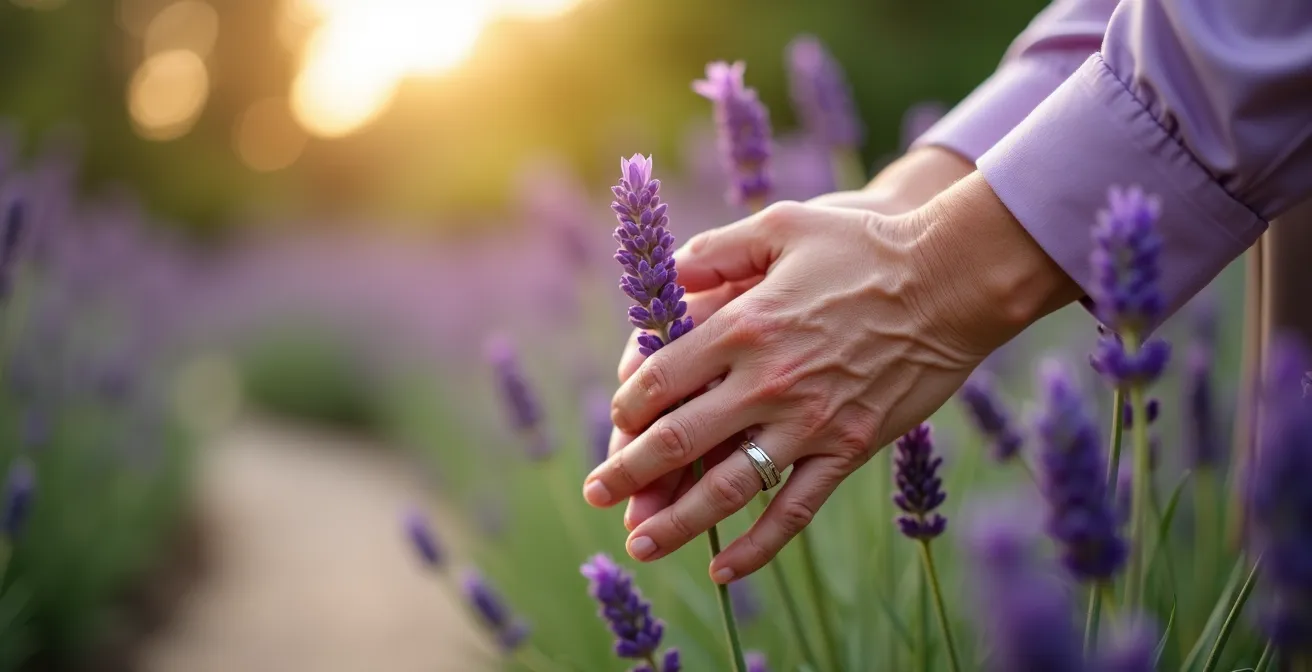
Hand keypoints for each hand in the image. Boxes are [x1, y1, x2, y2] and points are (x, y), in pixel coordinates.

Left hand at [584, 173, 1078, 582]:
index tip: (619, 423)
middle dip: (628, 472)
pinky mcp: (848, 449)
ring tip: (640, 543)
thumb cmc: (865, 245)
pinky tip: (723, 569)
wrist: (953, 279)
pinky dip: (758, 545)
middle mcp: (768, 380)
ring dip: (676, 521)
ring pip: (727, 487)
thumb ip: (716, 248)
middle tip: (596, 494)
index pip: (661, 379)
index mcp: (744, 324)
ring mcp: (809, 422)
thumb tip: (666, 274)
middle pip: (678, 440)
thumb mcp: (781, 224)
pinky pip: (794, 510)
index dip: (628, 408)